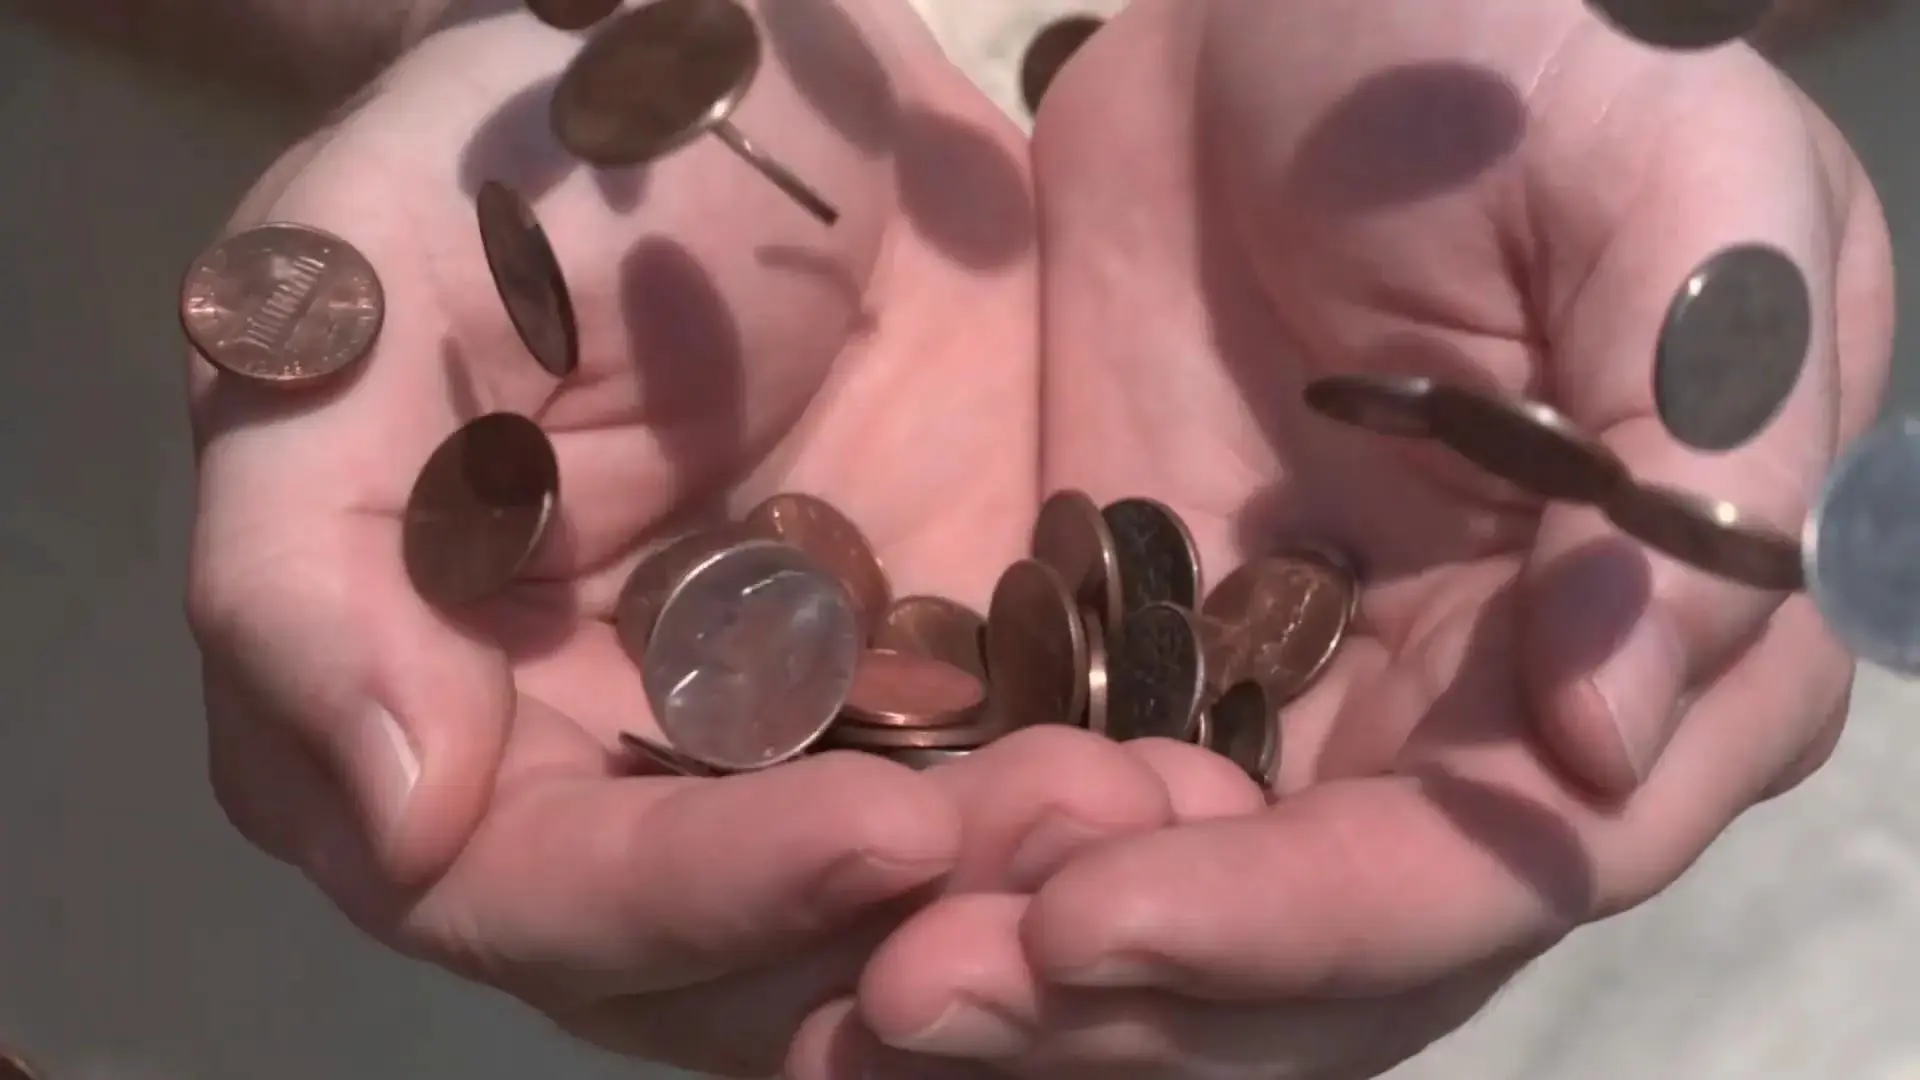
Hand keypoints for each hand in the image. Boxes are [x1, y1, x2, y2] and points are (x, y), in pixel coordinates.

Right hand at [179, 2, 1161, 1073]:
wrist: (743, 67)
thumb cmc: (519, 155)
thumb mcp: (372, 301)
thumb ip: (308, 552)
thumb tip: (390, 818)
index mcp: (434, 703)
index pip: (536, 890)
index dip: (697, 894)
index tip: (882, 831)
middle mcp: (599, 770)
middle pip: (724, 959)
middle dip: (895, 925)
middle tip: (1073, 841)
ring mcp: (778, 743)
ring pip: (876, 917)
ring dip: (1012, 902)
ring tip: (1149, 816)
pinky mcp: (933, 692)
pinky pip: (998, 808)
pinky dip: (1081, 828)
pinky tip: (1187, 788)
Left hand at [780, 1, 1895, 1076]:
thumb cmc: (1520, 44)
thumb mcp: (1672, 194)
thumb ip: (1691, 451)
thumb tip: (1611, 731)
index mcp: (1649, 631)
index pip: (1497, 856)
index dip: (1305, 922)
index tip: (1095, 920)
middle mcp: (1488, 710)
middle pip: (1330, 945)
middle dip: (1139, 997)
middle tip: (916, 998)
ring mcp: (1313, 691)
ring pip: (1200, 911)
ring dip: (1044, 978)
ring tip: (875, 995)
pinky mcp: (1159, 642)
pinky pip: (1083, 804)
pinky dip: (986, 871)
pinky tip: (864, 903)